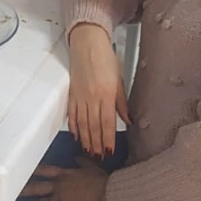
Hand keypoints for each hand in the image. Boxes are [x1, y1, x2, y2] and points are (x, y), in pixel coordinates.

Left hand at [19, 156, 111, 200]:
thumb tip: (77, 157)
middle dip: (25, 186)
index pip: (45, 170)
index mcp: (65, 173)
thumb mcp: (91, 168)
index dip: (34, 170)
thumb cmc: (101, 181)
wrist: (106, 194)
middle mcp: (59, 183)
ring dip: (28, 200)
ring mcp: (59, 195)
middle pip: (37, 184)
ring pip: (38, 198)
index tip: (24, 169)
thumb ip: (83, 162)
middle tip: (14, 188)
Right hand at [67, 22, 128, 155]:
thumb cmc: (105, 58)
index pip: (107, 123)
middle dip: (96, 144)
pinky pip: (71, 113)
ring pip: (82, 123)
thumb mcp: (119, 80)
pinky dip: (72, 125)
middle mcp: (92, 97)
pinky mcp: (72, 93)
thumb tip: (129, 120)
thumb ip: (122, 103)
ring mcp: (80, 96)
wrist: (88, 43)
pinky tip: (75, 135)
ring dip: (85, 138)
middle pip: (93, 126)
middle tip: (98, 157)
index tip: (109, 151)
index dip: (107, 139)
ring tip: (87, 151)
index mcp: (106, 94)